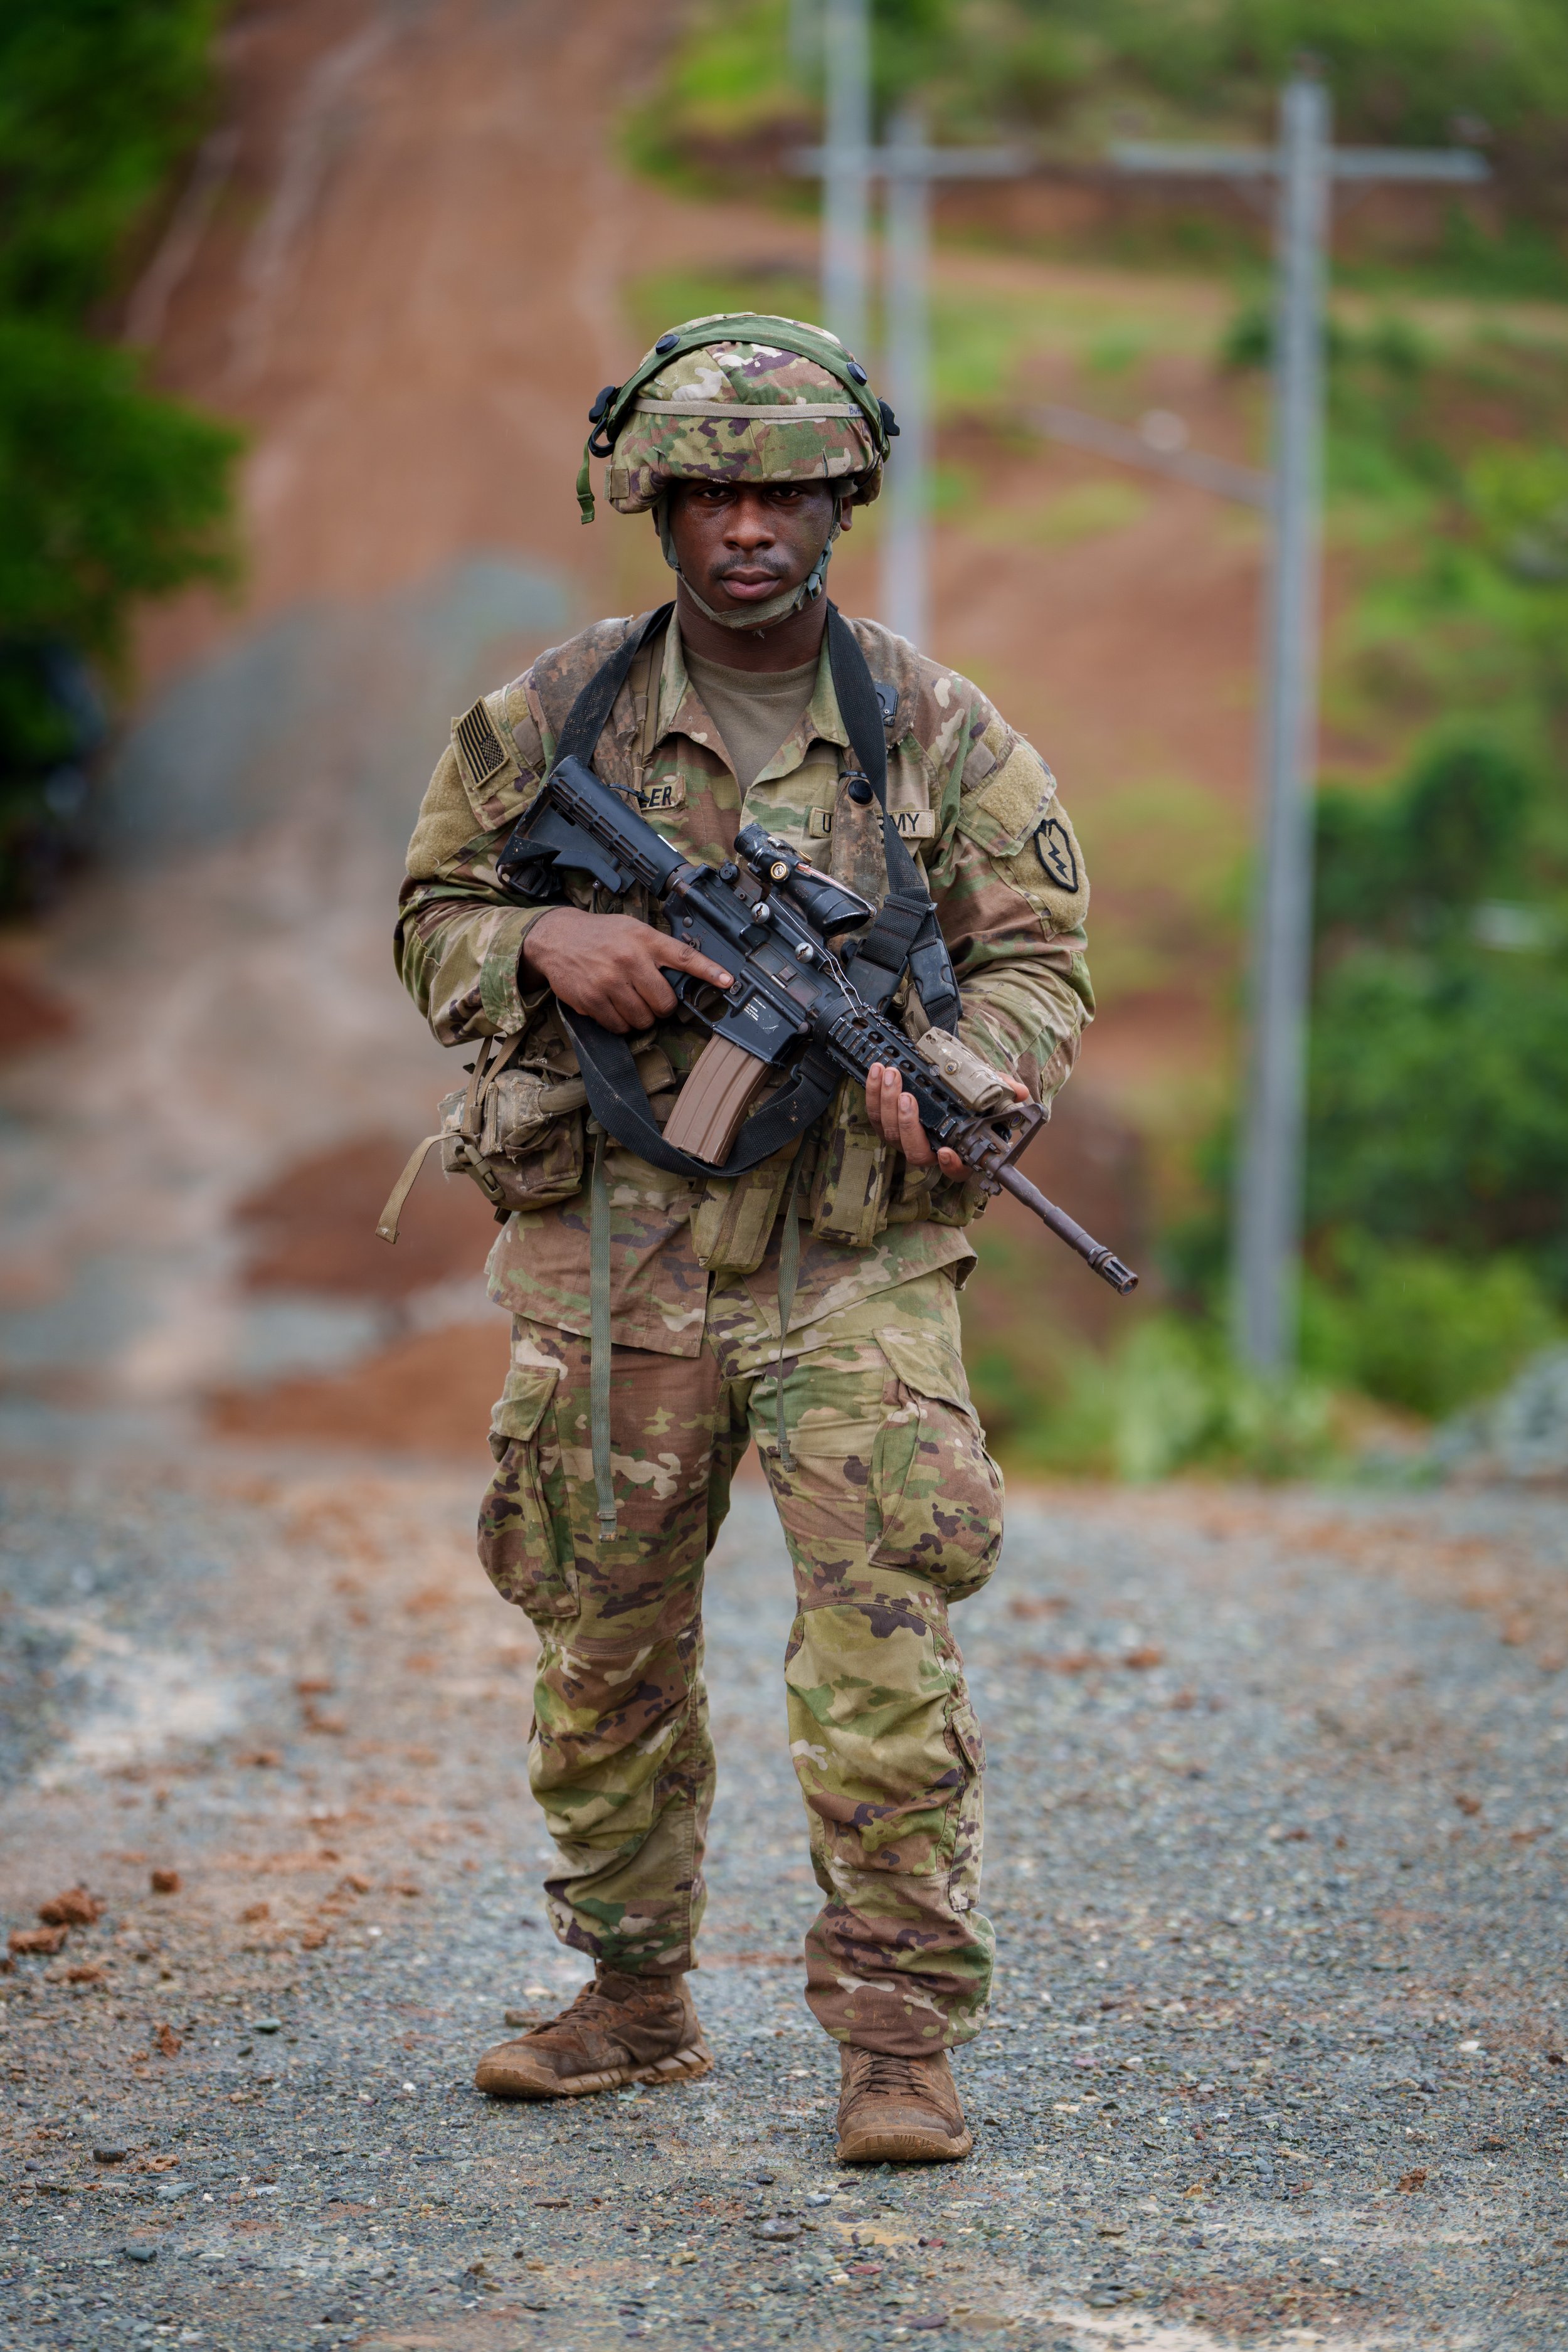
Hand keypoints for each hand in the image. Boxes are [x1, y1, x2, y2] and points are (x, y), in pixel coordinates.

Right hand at [520, 906, 731, 1033]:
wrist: (557, 937)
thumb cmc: (601, 935)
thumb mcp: (632, 929)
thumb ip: (657, 948)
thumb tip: (684, 975)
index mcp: (644, 940)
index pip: (683, 956)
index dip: (708, 971)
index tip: (727, 981)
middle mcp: (629, 960)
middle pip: (664, 1003)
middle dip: (661, 1007)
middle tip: (650, 998)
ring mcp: (609, 981)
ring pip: (643, 1019)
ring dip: (640, 1018)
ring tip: (629, 1001)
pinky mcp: (592, 1000)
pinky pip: (619, 1026)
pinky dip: (620, 1024)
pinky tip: (613, 1007)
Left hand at [865, 1060, 1029, 1176]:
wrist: (944, 1082)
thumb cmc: (968, 1095)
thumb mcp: (989, 1091)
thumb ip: (1003, 1092)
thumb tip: (1020, 1092)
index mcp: (958, 1150)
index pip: (956, 1169)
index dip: (950, 1165)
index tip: (945, 1152)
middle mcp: (930, 1150)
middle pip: (914, 1151)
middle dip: (907, 1123)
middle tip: (907, 1096)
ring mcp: (906, 1138)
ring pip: (890, 1132)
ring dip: (885, 1103)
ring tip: (890, 1075)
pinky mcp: (886, 1122)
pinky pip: (874, 1115)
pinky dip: (872, 1093)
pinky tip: (876, 1071)